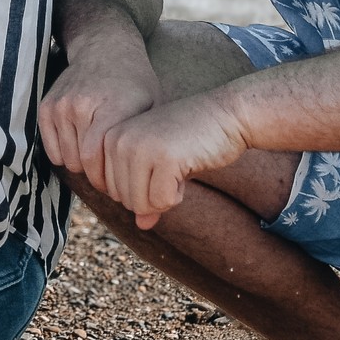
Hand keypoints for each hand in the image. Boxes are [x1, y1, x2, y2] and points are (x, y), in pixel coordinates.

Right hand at [39, 41, 159, 195]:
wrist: (105, 46)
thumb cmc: (136, 84)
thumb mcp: (154, 112)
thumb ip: (156, 166)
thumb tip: (150, 224)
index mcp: (112, 105)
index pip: (99, 160)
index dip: (110, 180)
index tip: (124, 180)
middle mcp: (82, 103)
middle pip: (83, 164)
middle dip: (99, 176)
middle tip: (114, 172)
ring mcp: (62, 104)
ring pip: (67, 160)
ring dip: (84, 165)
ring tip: (101, 154)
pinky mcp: (47, 106)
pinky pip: (52, 150)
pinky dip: (67, 154)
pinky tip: (84, 141)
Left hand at [102, 92, 249, 228]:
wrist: (227, 114)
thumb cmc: (192, 138)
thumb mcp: (159, 166)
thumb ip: (145, 194)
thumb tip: (141, 225)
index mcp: (111, 137)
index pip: (112, 192)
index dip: (141, 190)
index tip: (160, 165)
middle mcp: (119, 140)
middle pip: (125, 201)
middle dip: (153, 195)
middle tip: (173, 166)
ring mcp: (140, 147)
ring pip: (140, 205)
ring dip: (165, 196)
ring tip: (179, 166)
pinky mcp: (164, 158)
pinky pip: (161, 202)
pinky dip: (177, 196)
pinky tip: (187, 168)